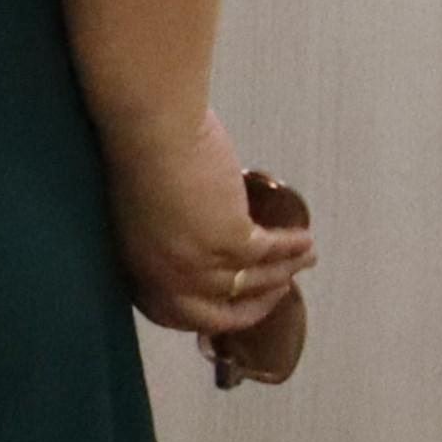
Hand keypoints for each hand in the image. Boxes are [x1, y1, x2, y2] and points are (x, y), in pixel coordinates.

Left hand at [108, 110, 313, 343]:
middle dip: (251, 310)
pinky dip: (292, 249)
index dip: (208, 314)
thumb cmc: (140, 151)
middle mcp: (164, 274)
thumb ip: (166, 235)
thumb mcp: (144, 211)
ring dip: (284, 274)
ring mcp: (197, 262)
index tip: (233, 305)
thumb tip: (199, 238)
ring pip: (252, 282)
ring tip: (303, 261)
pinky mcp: (229, 241)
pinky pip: (270, 254)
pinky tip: (305, 241)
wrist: (148, 124)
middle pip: (214, 316)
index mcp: (136, 266)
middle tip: (276, 295)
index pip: (172, 312)